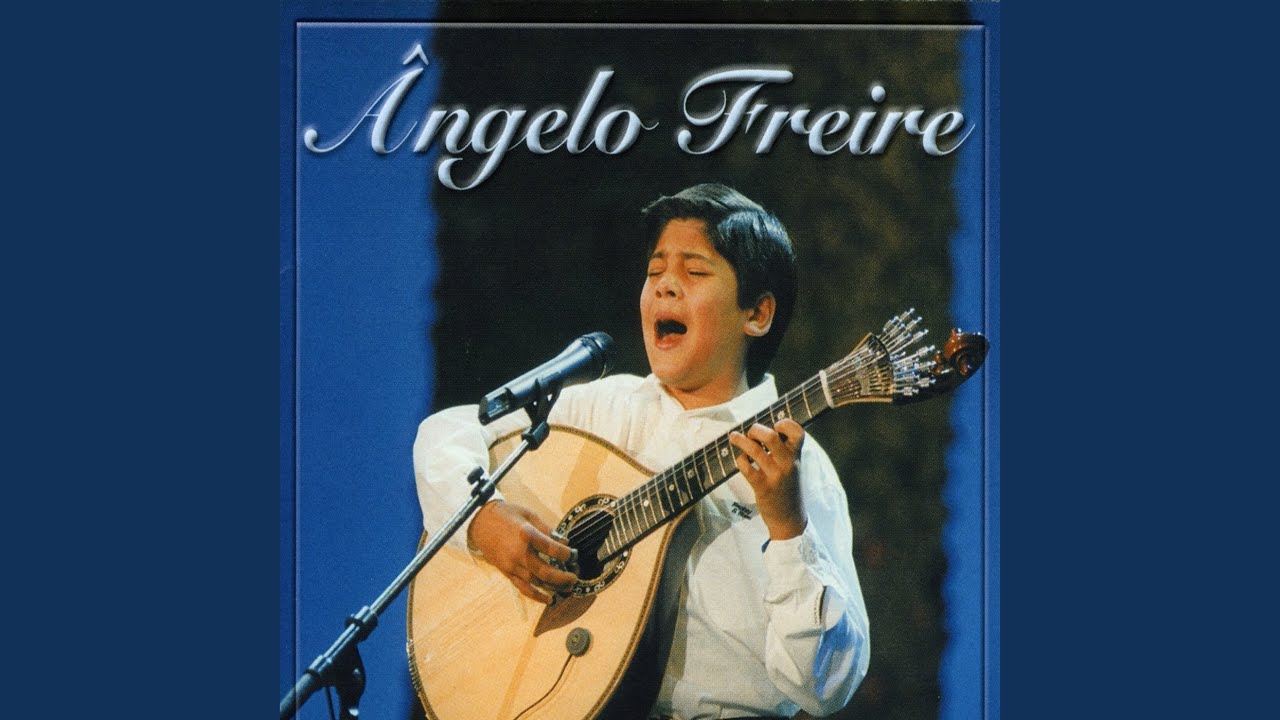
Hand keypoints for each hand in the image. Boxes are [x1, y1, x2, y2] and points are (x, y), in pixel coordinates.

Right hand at [467, 500, 578, 602]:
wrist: (479, 522)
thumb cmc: (505, 515)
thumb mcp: (528, 515)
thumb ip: (547, 529)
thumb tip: (564, 542)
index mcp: (526, 535)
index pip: (552, 549)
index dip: (567, 554)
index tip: (574, 554)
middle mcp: (518, 553)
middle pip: (545, 571)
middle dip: (563, 577)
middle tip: (574, 578)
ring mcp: (511, 565)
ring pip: (536, 582)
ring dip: (554, 587)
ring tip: (567, 588)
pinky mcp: (506, 572)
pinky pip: (523, 588)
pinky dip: (537, 596)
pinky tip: (549, 599)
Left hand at [728, 419, 807, 539]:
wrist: (790, 518)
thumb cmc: (788, 488)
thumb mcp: (792, 467)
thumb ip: (784, 450)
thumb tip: (761, 430)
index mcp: (796, 456)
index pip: (798, 432)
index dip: (785, 423)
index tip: (775, 426)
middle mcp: (787, 464)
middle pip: (770, 436)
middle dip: (756, 430)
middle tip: (751, 434)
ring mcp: (775, 475)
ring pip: (754, 450)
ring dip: (741, 441)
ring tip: (734, 437)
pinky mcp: (762, 487)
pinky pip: (746, 468)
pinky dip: (740, 460)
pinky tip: (741, 460)